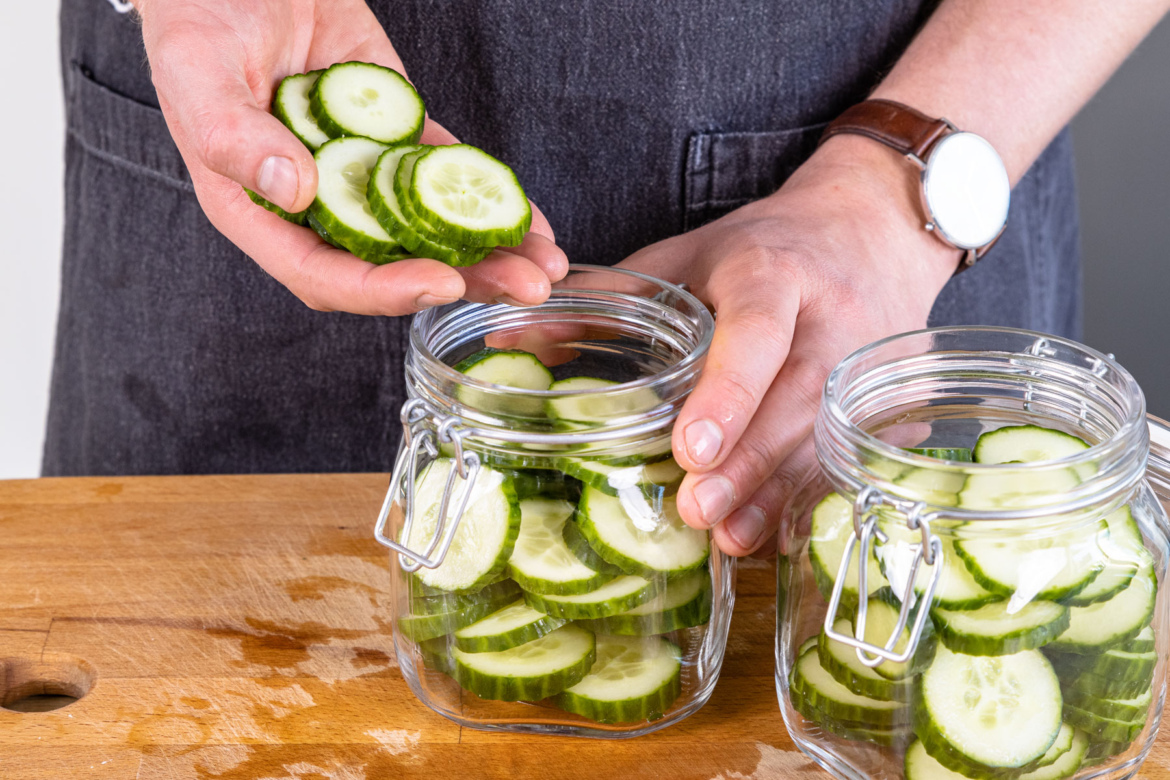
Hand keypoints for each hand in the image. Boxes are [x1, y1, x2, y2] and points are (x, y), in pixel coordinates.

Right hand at [136, 0, 566, 314]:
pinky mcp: (399, 138)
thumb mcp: (198, 74)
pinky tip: (535, 222)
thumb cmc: (201, 22)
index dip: (384, 289)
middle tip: (522, 291)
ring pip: (431, 226)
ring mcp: (365, 173)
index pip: (325, 274)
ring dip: (490, 251)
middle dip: (464, 281)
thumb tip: (291, 190)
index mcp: (262, 210)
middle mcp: (320, 205)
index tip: (441, 283)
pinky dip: (491, 196)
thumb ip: (232, 136)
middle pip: (394, 263)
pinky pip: (450, 174)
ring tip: (546, 267)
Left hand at [619, 135, 960, 555]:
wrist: (872, 230)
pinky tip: (775, 533)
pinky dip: (813, 497)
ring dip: (779, 491)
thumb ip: (609, 300)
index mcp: (773, 270)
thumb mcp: (689, 255)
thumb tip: (511, 341)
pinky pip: (856, 455)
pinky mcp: (893, 396)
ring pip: (828, 435)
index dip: (728, 392)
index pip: (756, 332)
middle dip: (748, 461)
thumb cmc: (765, 249)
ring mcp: (873, 359)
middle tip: (698, 511)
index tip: (690, 448)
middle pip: (796, 395)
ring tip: (730, 538)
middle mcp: (832, 314)